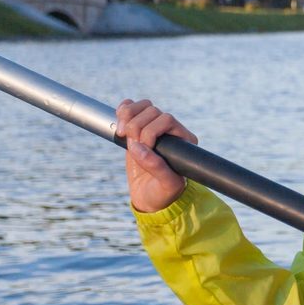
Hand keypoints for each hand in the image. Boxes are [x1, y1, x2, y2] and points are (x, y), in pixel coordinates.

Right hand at [116, 98, 198, 212]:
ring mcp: (154, 128)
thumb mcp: (167, 185)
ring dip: (128, 116)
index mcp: (184, 141)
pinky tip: (118, 123)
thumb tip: (137, 147)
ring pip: (142, 106)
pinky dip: (123, 110)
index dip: (150, 131)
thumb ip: (156, 166)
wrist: (150, 198)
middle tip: (131, 146)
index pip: (167, 120)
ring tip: (122, 134)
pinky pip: (131, 109)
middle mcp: (171, 131)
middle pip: (152, 111)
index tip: (141, 149)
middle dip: (136, 127)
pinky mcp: (138, 130)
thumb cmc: (163, 194)